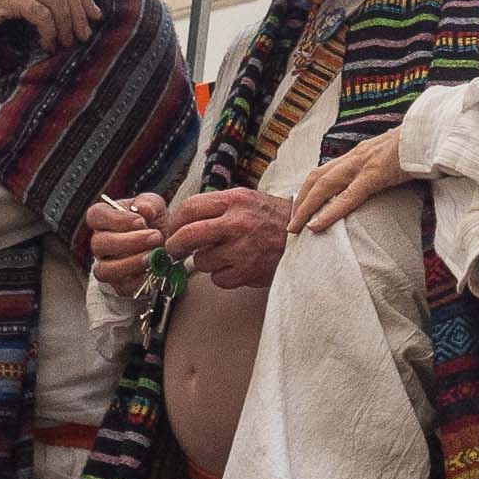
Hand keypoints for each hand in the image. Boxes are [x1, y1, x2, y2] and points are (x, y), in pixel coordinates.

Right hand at [82, 194, 164, 303]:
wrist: (165, 249)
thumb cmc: (154, 223)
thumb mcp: (155, 207)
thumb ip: (149, 203)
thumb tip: (143, 209)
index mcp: (104, 219)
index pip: (95, 215)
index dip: (116, 219)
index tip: (141, 221)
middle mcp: (100, 243)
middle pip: (100, 243)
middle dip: (130, 241)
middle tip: (155, 236)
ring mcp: (106, 265)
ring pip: (104, 269)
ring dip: (131, 262)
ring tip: (153, 256)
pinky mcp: (118, 285)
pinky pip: (121, 287)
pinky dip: (138, 280)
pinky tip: (154, 270)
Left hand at [164, 186, 299, 289]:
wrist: (306, 237)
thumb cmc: (274, 219)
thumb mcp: (247, 199)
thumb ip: (218, 206)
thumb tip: (184, 219)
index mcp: (235, 200)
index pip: (190, 208)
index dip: (174, 222)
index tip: (172, 231)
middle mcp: (238, 223)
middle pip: (188, 235)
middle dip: (175, 246)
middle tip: (174, 251)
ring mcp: (243, 249)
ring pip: (202, 261)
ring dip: (206, 262)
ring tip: (223, 256)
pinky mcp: (249, 272)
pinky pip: (218, 279)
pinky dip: (222, 276)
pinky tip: (236, 267)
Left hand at [293, 129, 411, 236]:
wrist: (434, 133)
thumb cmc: (420, 148)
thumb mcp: (396, 157)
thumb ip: (386, 168)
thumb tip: (387, 180)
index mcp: (360, 154)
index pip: (326, 170)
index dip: (310, 188)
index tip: (301, 207)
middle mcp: (356, 156)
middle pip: (316, 177)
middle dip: (300, 200)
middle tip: (291, 223)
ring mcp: (363, 164)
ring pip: (323, 185)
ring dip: (306, 207)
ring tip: (296, 228)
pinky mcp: (375, 174)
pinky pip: (347, 196)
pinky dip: (329, 212)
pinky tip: (316, 226)